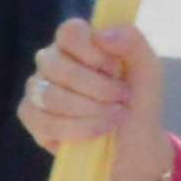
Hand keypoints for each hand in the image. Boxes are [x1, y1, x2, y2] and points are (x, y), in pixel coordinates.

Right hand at [18, 19, 171, 180]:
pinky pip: (41, 120)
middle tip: (122, 98)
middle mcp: (53, 63)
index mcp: (79, 45)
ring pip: (48, 94)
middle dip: (96, 87)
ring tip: (115, 118)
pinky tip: (97, 133)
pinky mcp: (32, 117)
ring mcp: (38, 89)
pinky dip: (75, 128)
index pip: (69, 31)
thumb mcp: (148, 72)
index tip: (114, 68)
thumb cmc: (139, 105)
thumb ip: (133, 43)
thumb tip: (103, 34)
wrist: (136, 149)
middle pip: (55, 64)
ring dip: (89, 109)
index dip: (90, 50)